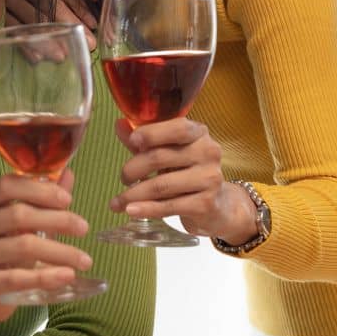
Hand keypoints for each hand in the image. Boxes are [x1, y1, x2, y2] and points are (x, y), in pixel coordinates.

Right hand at [0, 170, 92, 335]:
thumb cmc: (4, 248)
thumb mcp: (21, 221)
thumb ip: (42, 199)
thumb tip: (68, 173)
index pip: (8, 185)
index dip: (40, 190)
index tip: (68, 200)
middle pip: (18, 214)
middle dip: (57, 219)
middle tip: (84, 228)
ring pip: (23, 246)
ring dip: (60, 252)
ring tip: (85, 259)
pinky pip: (17, 278)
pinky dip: (47, 276)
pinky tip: (67, 275)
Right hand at [4, 0, 97, 47]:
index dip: (79, 9)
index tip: (93, 27)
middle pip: (48, 7)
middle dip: (68, 26)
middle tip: (85, 45)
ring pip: (29, 21)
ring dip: (48, 40)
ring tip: (62, 56)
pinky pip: (11, 31)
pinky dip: (25, 45)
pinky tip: (37, 58)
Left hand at [110, 118, 256, 243]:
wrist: (218, 205)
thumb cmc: (187, 172)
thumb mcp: (168, 152)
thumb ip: (146, 140)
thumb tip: (119, 124)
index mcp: (199, 133)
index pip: (177, 127)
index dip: (151, 133)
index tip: (132, 141)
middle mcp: (208, 153)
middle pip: (160, 157)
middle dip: (132, 169)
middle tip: (123, 178)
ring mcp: (209, 178)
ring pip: (160, 185)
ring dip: (133, 194)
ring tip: (119, 201)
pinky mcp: (206, 204)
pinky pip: (169, 206)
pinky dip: (146, 209)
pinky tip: (130, 210)